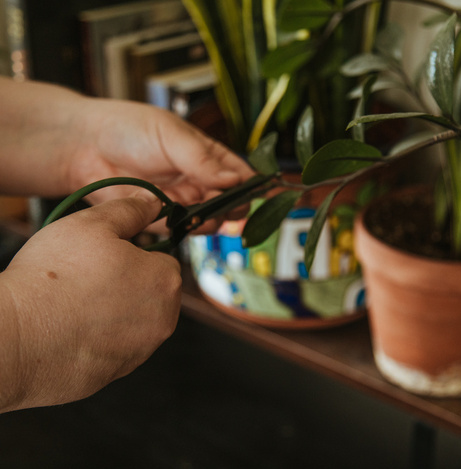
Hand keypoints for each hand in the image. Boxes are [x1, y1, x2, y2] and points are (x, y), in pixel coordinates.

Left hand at [0, 78, 254, 207]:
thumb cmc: (126, 128)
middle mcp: (198, 180)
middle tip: (233, 209)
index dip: (252, 185)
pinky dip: (188, 229)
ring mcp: (180, 202)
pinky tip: (187, 221)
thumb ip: (202, 159)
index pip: (239, 174)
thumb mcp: (169, 134)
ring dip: (214, 221)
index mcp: (206, 156)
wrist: (81, 146)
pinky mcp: (159, 220)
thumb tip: (235, 179)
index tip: (260, 193)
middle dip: (236, 208)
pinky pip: (182, 230)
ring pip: (210, 220)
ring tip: (210, 217)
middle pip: (230, 202)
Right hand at [0, 192, 179, 411]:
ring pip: (132, 321)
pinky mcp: (114, 373)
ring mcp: (140, 352)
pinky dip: (96, 338)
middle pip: (151, 292)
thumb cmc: (53, 280)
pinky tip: (68, 328)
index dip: (135, 252)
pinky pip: (111, 348)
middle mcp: (162, 321)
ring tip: (74, 302)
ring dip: (111, 311)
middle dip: (127, 282)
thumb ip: (130, 210)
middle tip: (87, 276)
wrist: (15, 339)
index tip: (109, 254)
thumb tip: (152, 203)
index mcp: (166, 282)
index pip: (164, 259)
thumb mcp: (93, 224)